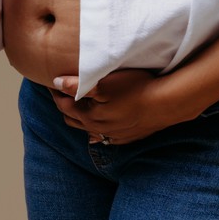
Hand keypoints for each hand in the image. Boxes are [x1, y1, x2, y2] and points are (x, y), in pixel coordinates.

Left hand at [50, 69, 184, 145]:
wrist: (166, 103)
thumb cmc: (135, 88)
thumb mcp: (104, 82)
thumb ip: (77, 85)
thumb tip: (56, 83)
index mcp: (88, 116)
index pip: (63, 105)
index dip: (56, 93)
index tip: (52, 82)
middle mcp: (98, 129)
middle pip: (73, 119)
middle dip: (65, 106)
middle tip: (62, 93)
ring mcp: (114, 135)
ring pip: (89, 130)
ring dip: (81, 118)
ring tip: (80, 106)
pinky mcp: (128, 137)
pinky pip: (106, 136)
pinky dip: (99, 128)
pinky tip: (103, 122)